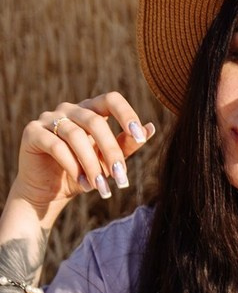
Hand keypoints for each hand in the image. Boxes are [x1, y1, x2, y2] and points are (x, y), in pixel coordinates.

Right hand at [12, 94, 152, 225]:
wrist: (47, 192)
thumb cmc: (81, 173)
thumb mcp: (107, 161)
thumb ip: (126, 145)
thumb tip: (150, 129)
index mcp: (90, 111)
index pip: (111, 99)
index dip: (127, 114)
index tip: (140, 137)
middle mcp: (69, 109)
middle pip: (95, 121)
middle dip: (111, 152)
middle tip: (121, 179)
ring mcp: (48, 118)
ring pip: (76, 135)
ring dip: (91, 165)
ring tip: (100, 188)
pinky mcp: (32, 133)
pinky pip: (56, 146)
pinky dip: (72, 166)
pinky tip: (82, 184)